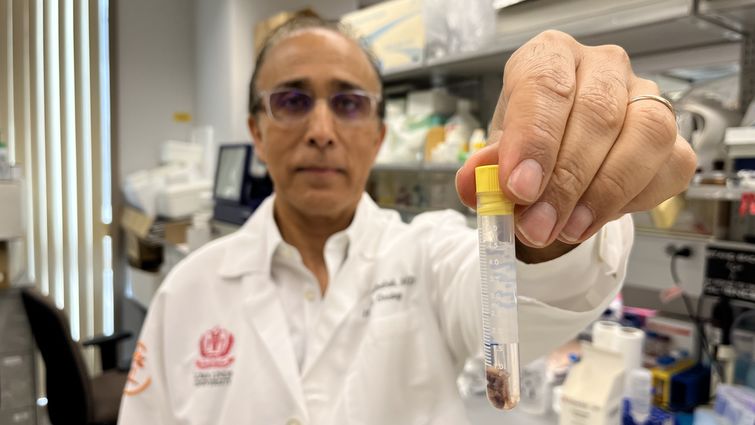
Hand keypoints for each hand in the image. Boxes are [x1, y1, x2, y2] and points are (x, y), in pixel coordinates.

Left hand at [456, 31, 695, 260]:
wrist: (557, 167)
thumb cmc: (528, 150)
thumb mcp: (497, 158)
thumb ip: (484, 170)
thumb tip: (472, 183)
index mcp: (551, 57)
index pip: (546, 85)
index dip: (534, 139)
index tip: (519, 188)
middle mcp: (603, 67)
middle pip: (599, 113)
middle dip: (565, 180)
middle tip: (537, 226)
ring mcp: (646, 97)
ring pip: (646, 134)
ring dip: (604, 193)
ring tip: (567, 230)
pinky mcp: (673, 137)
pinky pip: (669, 166)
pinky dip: (633, 201)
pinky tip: (595, 219)